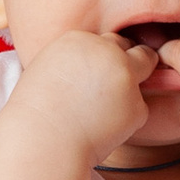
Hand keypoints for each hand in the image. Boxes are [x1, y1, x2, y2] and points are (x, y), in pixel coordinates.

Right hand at [13, 26, 154, 163]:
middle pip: (134, 51)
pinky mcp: (137, 106)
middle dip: (131, 67)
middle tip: (115, 90)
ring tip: (99, 115)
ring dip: (129, 93)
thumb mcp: (48, 68)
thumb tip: (96, 66)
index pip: (109, 41)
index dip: (107, 59)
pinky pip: (138, 110)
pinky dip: (125, 121)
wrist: (42, 141)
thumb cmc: (37, 112)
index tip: (99, 76)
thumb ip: (76, 60)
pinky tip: (102, 130)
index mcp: (81, 39)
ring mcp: (125, 77)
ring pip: (142, 80)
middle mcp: (107, 51)